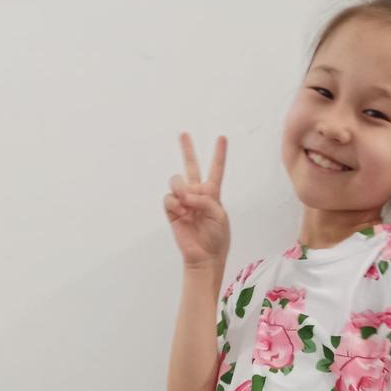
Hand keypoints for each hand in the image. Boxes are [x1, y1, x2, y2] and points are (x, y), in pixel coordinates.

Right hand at [164, 132, 230, 269]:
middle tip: (184, 134)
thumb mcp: (218, 214)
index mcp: (212, 194)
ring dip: (181, 188)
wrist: (204, 256)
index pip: (216, 170)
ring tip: (186, 203)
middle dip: (187, 149)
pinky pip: (169, 198)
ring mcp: (183, 202)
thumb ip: (204, 199)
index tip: (222, 138)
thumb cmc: (216, 237)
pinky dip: (175, 204)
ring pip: (176, 181)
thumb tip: (184, 196)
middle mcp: (197, 194)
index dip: (219, 154)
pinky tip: (182, 214)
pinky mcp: (172, 211)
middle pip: (191, 167)